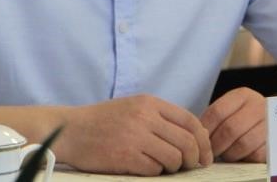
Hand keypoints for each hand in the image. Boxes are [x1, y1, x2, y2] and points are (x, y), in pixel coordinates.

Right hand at [57, 95, 211, 174]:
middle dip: (195, 159)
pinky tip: (145, 168)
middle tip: (192, 167)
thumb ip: (160, 118)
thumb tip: (194, 137)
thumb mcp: (134, 107)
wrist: (71, 130)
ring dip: (175, 167)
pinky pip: (155, 170)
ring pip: (174, 158)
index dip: (203, 140)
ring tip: (165, 167)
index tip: (205, 154)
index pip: (190, 120)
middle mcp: (145, 117)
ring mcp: (136, 137)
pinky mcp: (126, 157)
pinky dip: (155, 172)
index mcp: (149, 103)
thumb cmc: (104, 121)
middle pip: (187, 141)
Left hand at [200, 87, 266, 162]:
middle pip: (230, 129)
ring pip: (243, 144)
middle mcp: (258, 106)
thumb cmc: (246, 115)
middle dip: (216, 145)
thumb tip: (200, 135)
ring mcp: (270, 124)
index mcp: (243, 95)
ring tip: (225, 155)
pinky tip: (240, 156)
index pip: (217, 112)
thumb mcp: (232, 108)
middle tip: (211, 153)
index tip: (200, 140)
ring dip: (229, 154)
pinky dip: (245, 159)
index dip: (205, 130)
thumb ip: (216, 117)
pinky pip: (255, 155)